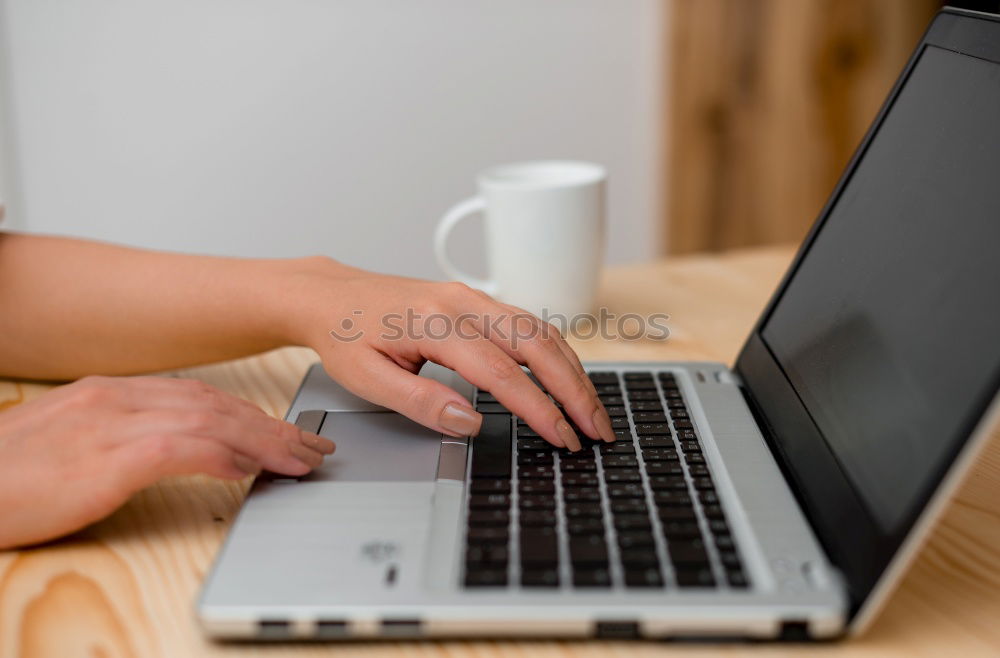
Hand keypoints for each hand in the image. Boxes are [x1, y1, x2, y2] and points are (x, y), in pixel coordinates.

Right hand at [0, 375, 333, 548]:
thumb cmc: (6, 474)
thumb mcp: (69, 443)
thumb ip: (120, 436)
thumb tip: (172, 448)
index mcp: (110, 392)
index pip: (199, 395)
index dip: (249, 412)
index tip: (282, 430)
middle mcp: (117, 398)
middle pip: (215, 404)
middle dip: (271, 425)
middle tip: (311, 444)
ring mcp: (111, 424)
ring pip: (211, 421)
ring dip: (264, 441)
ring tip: (300, 459)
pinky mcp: (107, 457)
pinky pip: (183, 448)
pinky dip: (224, 454)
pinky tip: (251, 467)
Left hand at [284, 260, 615, 450]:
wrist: (331, 294)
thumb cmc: (345, 336)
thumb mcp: (367, 379)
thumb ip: (420, 402)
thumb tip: (471, 422)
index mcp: (435, 323)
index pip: (501, 373)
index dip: (538, 409)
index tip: (563, 438)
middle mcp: (462, 303)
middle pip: (537, 345)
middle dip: (574, 391)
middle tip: (598, 431)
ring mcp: (473, 298)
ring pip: (540, 330)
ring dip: (573, 371)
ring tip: (592, 411)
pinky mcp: (477, 301)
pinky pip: (529, 323)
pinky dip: (557, 352)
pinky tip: (568, 377)